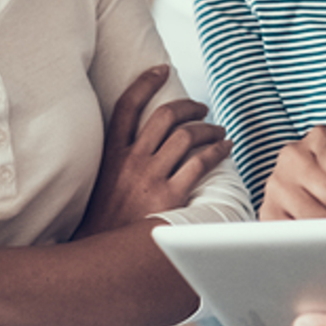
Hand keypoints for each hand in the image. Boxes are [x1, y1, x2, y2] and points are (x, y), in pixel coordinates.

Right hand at [78, 64, 229, 235]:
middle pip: (164, 115)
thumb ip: (121, 162)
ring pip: (186, 136)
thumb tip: (143, 146)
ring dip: (208, 129)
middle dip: (188, 106)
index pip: (126, 106)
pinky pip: (200, 163)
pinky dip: (217, 151)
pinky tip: (224, 148)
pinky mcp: (169, 196)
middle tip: (202, 108)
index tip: (161, 70)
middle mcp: (131, 160)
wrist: (101, 256)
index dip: (145, 82)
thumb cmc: (105, 222)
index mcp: (112, 154)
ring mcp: (150, 177)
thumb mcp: (104, 184)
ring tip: (218, 131)